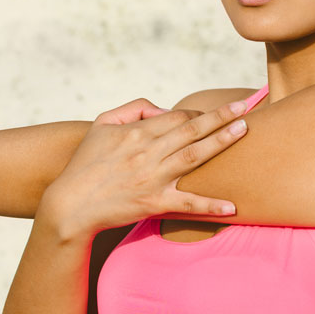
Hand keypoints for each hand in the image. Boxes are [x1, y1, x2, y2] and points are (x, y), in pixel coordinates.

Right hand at [37, 97, 248, 240]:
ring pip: (194, 156)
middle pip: (191, 129)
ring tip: (244, 131)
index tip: (216, 114)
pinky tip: (232, 206)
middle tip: (245, 108)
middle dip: (220, 117)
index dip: (198, 114)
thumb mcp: (101, 124)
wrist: (70, 204)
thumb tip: (163, 109)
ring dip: (221, 142)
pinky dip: (210, 205)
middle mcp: (147, 152)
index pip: (176, 116)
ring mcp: (152, 178)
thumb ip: (132, 109)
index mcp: (136, 132)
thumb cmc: (85, 163)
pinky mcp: (153, 203)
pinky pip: (187, 203)